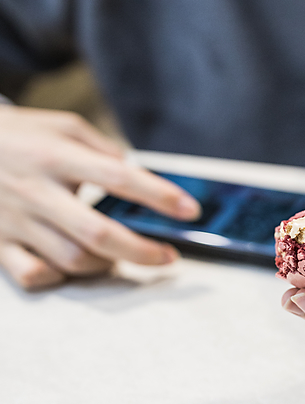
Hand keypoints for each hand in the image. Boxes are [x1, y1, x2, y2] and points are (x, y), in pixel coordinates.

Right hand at [0, 105, 200, 289]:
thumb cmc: (17, 136)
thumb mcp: (62, 126)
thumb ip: (102, 149)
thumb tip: (136, 174)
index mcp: (56, 157)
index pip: (118, 177)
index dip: (158, 195)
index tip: (189, 209)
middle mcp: (37, 192)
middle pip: (99, 233)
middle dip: (142, 250)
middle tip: (168, 255)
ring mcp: (16, 221)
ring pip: (72, 260)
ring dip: (107, 264)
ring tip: (123, 256)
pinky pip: (34, 275)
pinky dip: (60, 277)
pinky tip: (72, 265)